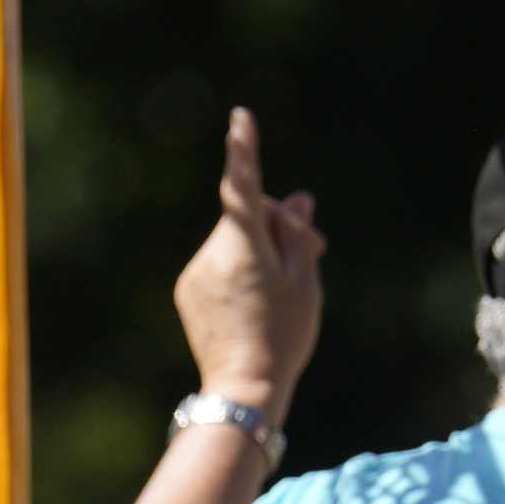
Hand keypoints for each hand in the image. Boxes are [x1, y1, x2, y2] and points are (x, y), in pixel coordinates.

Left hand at [176, 106, 322, 417]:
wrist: (243, 386)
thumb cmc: (283, 335)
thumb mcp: (303, 282)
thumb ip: (296, 234)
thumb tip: (294, 200)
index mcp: (242, 247)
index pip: (241, 186)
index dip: (243, 150)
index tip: (241, 117)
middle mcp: (212, 253)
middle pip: (246, 218)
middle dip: (277, 226)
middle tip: (316, 251)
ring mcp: (196, 272)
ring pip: (233, 242)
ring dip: (259, 251)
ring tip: (284, 290)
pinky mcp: (188, 290)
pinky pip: (219, 265)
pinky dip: (240, 271)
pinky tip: (257, 304)